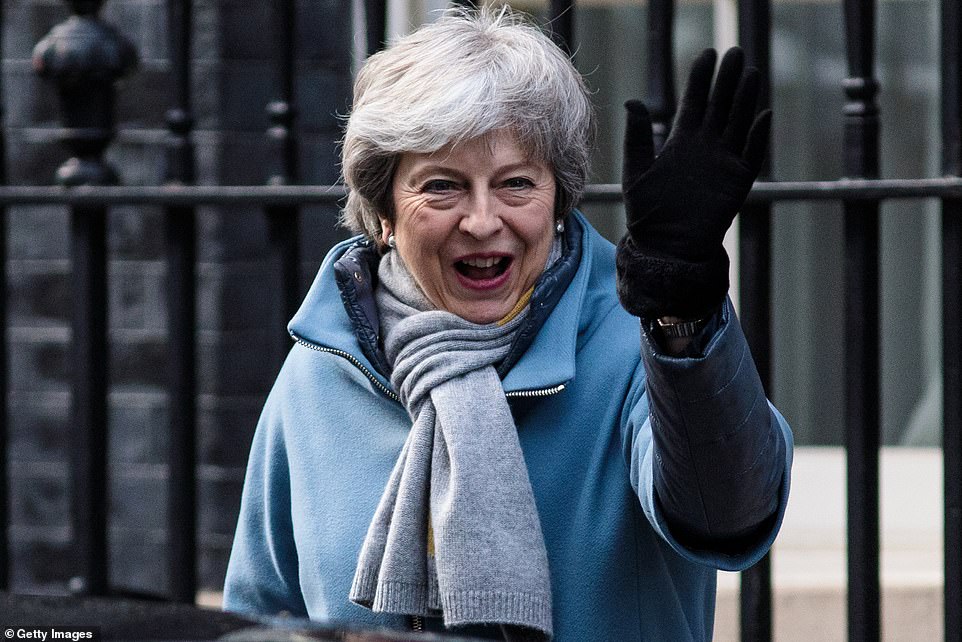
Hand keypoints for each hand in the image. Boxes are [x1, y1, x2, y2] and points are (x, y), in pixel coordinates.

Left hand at [616, 47, 770, 319]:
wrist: (666, 247)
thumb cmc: (647, 214)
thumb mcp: (637, 171)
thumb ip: (637, 138)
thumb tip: (632, 101)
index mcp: (681, 142)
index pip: (694, 103)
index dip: (700, 80)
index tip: (706, 54)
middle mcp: (705, 148)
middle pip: (720, 106)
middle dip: (727, 80)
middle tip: (735, 52)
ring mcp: (723, 163)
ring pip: (738, 123)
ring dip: (745, 99)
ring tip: (751, 73)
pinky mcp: (737, 181)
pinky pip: (752, 155)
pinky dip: (758, 137)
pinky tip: (763, 115)